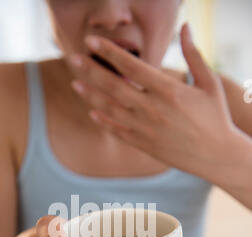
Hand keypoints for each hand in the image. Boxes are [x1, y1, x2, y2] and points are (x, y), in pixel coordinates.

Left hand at [67, 23, 234, 179]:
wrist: (216, 156)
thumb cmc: (215, 117)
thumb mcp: (209, 83)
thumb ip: (194, 54)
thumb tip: (185, 27)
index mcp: (169, 90)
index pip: (132, 66)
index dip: (110, 52)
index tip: (92, 41)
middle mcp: (153, 109)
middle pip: (114, 86)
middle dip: (91, 71)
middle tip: (72, 59)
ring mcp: (146, 129)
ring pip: (111, 109)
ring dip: (91, 96)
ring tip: (75, 84)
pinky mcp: (144, 145)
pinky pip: (118, 131)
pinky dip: (104, 122)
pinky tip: (92, 112)